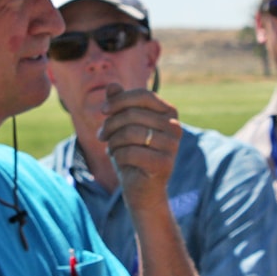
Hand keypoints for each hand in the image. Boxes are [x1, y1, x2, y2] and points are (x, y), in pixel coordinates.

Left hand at [97, 83, 181, 209]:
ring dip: (113, 141)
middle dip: (110, 124)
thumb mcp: (123, 127)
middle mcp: (175, 127)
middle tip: (101, 136)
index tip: (103, 111)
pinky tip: (118, 160)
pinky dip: (118, 156)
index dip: (119, 100)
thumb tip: (112, 85)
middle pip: (133, 115)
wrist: (142, 190)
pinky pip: (130, 152)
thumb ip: (119, 105)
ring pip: (130, 133)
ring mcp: (172, 146)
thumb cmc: (132, 154)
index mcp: (169, 113)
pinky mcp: (164, 164)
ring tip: (111, 148)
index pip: (143, 95)